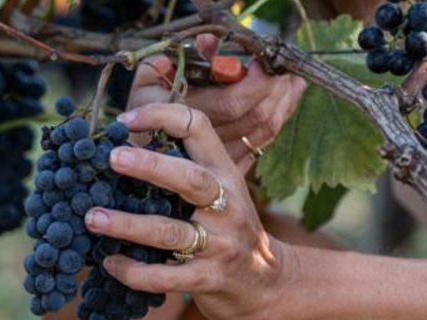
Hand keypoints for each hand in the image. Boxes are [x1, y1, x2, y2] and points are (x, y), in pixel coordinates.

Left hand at [84, 103, 291, 319]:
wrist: (269, 284)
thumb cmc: (230, 231)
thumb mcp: (223, 193)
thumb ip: (187, 171)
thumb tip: (126, 148)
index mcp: (225, 174)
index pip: (200, 129)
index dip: (163, 116)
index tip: (125, 119)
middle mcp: (226, 206)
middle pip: (190, 179)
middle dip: (150, 166)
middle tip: (112, 157)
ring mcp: (220, 245)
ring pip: (170, 232)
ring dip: (128, 225)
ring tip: (92, 218)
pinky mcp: (208, 279)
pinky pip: (166, 277)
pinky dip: (134, 271)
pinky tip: (110, 263)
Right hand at [127, 35, 305, 173]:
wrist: (134, 160)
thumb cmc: (139, 114)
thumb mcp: (148, 80)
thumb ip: (175, 59)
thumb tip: (208, 42)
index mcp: (183, 117)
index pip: (231, 103)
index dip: (254, 82)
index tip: (262, 61)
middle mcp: (204, 144)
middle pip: (254, 117)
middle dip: (275, 89)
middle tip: (282, 67)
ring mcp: (220, 161)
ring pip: (263, 131)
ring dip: (284, 103)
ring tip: (292, 79)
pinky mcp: (230, 169)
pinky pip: (262, 143)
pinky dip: (280, 119)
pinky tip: (288, 98)